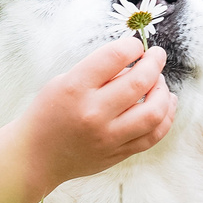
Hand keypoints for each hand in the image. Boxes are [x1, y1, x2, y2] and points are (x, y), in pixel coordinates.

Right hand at [21, 38, 173, 189]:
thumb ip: (97, 72)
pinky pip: (153, 135)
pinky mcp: (118, 154)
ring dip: (163, 91)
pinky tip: (166, 104)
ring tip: (160, 82)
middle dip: (154, 62)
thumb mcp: (63, 82)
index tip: (136, 46)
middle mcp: (93, 113)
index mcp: (75, 88)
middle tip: (157, 55)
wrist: (36, 156)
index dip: (132, 46)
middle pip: (140, 81)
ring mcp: (108, 136)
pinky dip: (166, 117)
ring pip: (154, 112)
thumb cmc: (49, 113)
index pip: (115, 56)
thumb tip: (135, 61)